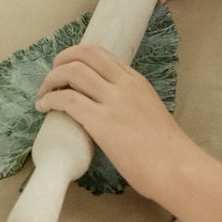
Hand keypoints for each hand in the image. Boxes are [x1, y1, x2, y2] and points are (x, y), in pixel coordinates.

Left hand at [36, 43, 195, 203]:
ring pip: (73, 72)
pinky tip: (45, 108)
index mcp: (136, 81)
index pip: (101, 54)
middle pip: (85, 54)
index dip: (77, 57)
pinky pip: (68, 100)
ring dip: (52, 79)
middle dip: (61, 60)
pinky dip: (51, 100)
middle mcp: (124, 84)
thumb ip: (128, 104)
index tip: (66, 69)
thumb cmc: (167, 150)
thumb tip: (106, 112)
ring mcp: (113, 101)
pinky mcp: (102, 122)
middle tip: (52, 77)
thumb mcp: (149, 111)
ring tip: (44, 93)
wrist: (177, 167)